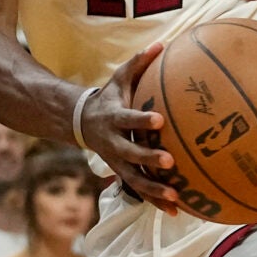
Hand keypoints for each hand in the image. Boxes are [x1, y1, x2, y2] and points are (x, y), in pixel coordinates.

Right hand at [80, 45, 179, 210]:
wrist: (81, 123)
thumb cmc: (108, 98)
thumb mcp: (118, 78)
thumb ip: (138, 63)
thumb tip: (162, 44)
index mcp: (114, 118)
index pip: (128, 118)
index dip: (142, 119)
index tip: (159, 119)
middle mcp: (114, 143)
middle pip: (131, 154)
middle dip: (149, 159)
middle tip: (170, 162)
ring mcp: (117, 161)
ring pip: (135, 179)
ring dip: (154, 189)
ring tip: (175, 198)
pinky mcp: (123, 174)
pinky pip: (140, 190)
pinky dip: (156, 201)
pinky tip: (176, 212)